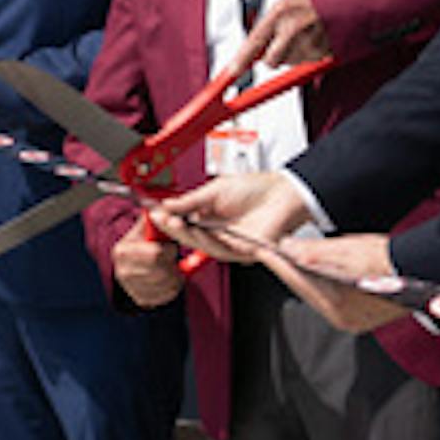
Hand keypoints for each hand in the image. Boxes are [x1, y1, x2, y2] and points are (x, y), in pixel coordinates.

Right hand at [112, 214, 184, 307]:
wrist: (131, 264)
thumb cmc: (144, 241)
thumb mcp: (145, 226)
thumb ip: (155, 216)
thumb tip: (165, 205)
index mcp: (122, 250)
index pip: (155, 254)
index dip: (169, 250)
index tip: (170, 246)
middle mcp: (122, 271)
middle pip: (162, 271)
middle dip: (172, 264)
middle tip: (173, 258)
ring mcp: (130, 288)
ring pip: (168, 284)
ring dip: (176, 276)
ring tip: (173, 267)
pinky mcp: (140, 300)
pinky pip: (167, 296)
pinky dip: (173, 287)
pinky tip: (169, 278)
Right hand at [157, 171, 312, 262]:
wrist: (284, 193)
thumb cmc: (257, 188)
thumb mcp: (215, 190)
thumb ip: (191, 201)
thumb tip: (168, 205)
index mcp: (210, 217)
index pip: (184, 223)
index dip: (169, 219)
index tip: (155, 213)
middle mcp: (219, 232)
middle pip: (191, 237)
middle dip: (174, 228)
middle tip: (162, 219)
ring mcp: (231, 243)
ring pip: (203, 246)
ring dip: (187, 235)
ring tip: (175, 223)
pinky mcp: (244, 251)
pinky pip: (222, 250)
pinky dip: (208, 241)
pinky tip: (198, 231)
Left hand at [229, 0, 332, 80]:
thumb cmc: (312, 1)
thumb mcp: (284, 6)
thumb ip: (268, 27)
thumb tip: (252, 52)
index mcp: (281, 11)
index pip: (254, 41)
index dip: (241, 60)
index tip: (232, 73)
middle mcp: (294, 27)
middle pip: (271, 61)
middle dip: (273, 56)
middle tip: (283, 41)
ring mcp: (310, 42)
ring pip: (289, 63)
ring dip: (293, 54)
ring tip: (305, 34)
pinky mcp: (324, 53)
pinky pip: (307, 63)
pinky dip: (308, 55)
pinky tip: (315, 38)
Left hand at [273, 234, 412, 332]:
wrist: (424, 270)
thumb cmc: (394, 263)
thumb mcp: (351, 251)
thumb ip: (317, 252)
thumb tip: (289, 250)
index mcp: (341, 308)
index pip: (300, 282)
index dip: (280, 264)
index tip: (263, 251)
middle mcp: (345, 317)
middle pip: (306, 290)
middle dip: (289, 270)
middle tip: (270, 252)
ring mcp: (354, 317)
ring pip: (317, 294)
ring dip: (303, 275)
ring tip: (287, 257)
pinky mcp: (361, 312)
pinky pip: (331, 296)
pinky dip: (321, 281)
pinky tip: (314, 268)